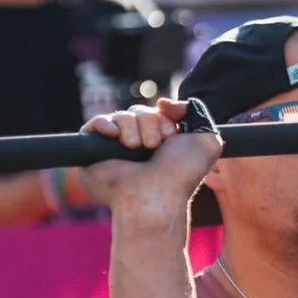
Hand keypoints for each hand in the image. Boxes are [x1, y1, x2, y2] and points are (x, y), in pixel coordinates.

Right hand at [79, 99, 222, 220]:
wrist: (155, 194)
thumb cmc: (181, 174)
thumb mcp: (206, 140)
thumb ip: (196, 113)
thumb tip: (163, 102)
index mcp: (159, 144)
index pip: (155, 113)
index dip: (164, 118)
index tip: (171, 136)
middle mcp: (136, 147)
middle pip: (138, 111)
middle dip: (150, 122)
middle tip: (154, 146)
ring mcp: (113, 150)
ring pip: (120, 116)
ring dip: (132, 127)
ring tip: (136, 147)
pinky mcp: (91, 154)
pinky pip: (93, 125)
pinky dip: (104, 123)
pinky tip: (113, 134)